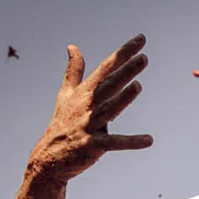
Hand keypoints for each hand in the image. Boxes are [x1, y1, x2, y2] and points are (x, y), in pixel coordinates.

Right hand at [30, 34, 152, 180]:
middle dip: (125, 71)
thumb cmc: (62, 124)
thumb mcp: (65, 94)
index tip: (141, 39)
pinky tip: (149, 140)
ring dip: (123, 98)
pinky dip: (131, 142)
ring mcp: (89, 125)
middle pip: (109, 85)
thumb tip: (73, 46)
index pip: (107, 68)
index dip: (123, 53)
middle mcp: (86, 106)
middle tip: (144, 58)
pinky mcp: (92, 146)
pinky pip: (114, 142)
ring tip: (138, 86)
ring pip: (109, 109)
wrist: (48, 158)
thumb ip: (74, 71)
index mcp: (84, 92)